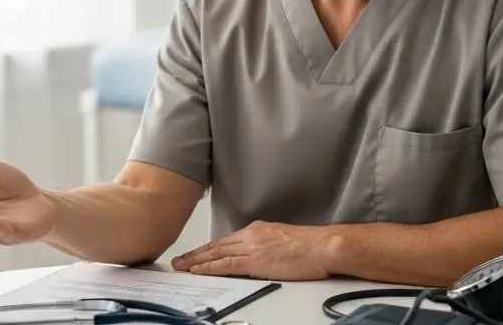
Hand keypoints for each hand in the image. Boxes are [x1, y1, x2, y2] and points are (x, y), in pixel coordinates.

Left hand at [171, 221, 335, 280]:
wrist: (323, 246)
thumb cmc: (311, 246)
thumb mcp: (282, 241)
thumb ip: (266, 245)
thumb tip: (259, 255)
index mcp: (257, 230)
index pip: (225, 240)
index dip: (207, 248)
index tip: (195, 254)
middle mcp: (251, 235)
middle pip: (216, 245)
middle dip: (195, 254)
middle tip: (178, 260)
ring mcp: (252, 247)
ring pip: (216, 254)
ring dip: (195, 261)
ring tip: (180, 266)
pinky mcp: (256, 260)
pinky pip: (226, 264)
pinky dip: (209, 267)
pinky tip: (197, 271)